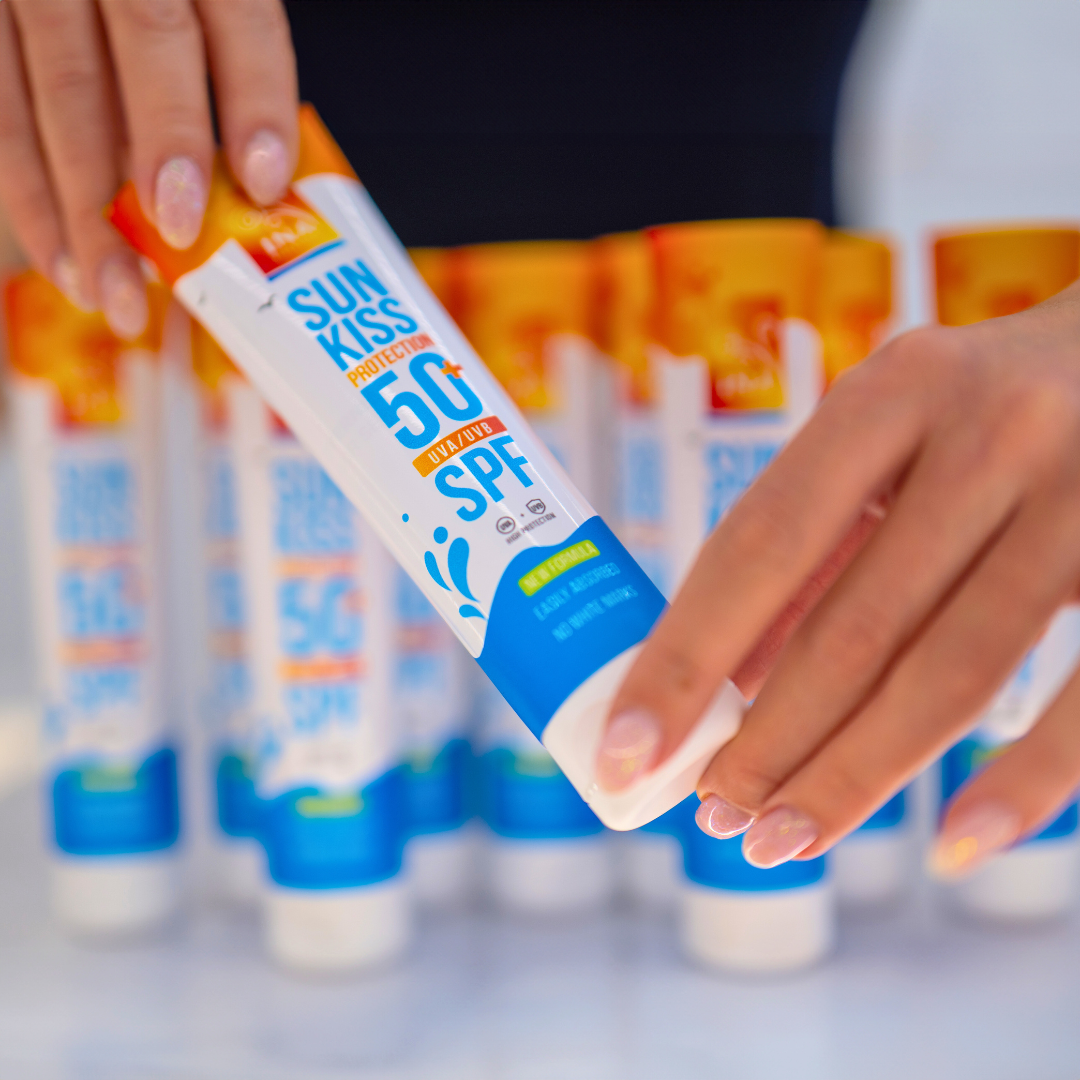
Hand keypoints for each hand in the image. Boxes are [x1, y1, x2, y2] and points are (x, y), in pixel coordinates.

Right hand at [0, 0, 297, 337]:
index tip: (265, 181)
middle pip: (148, 44)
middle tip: (179, 239)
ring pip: (59, 85)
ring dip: (86, 200)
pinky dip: (24, 187)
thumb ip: (224, 59)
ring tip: (112, 288)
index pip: (240, 17)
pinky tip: (58, 256)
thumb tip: (249, 185)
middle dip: (163, 152)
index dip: (256, 100)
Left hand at [597, 282, 1079, 875]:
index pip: (758, 546)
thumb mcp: (890, 432)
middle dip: (767, 740)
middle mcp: (989, 434)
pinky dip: (1021, 783)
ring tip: (781, 836)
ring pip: (948, 673)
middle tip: (714, 813)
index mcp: (893, 392)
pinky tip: (954, 843)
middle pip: (850, 629)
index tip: (629, 746)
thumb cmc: (992, 403)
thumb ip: (817, 541)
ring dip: (851, 774)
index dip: (685, 657)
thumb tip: (735, 676)